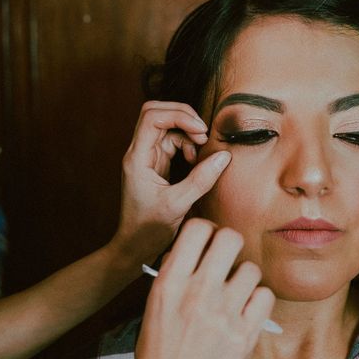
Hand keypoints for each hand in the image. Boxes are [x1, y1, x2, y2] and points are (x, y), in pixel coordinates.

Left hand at [113, 101, 230, 264]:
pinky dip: (187, 145)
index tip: (200, 131)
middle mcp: (139, 152)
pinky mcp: (156, 164)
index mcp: (137, 158)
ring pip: (166, 126)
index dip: (178, 116)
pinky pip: (172, 141)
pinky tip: (195, 161)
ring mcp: (147, 157)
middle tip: (203, 134)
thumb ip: (201, 180)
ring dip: (187, 132)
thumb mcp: (178, 205)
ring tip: (200, 152)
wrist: (134, 246)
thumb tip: (224, 156)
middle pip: (156, 113)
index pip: (151, 117)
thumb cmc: (148, 229)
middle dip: (183, 116)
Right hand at [126, 219, 274, 358]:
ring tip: (234, 292)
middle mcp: (197, 293)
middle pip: (230, 238)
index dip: (206, 229)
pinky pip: (265, 296)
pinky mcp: (244, 336)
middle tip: (226, 257)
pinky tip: (245, 310)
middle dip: (229, 243)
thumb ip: (175, 273)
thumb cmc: (158, 351)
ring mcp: (223, 315)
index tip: (208, 240)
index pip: (197, 229)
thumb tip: (197, 247)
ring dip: (244, 277)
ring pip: (251, 269)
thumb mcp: (154, 305)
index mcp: (170, 283)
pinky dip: (257, 301)